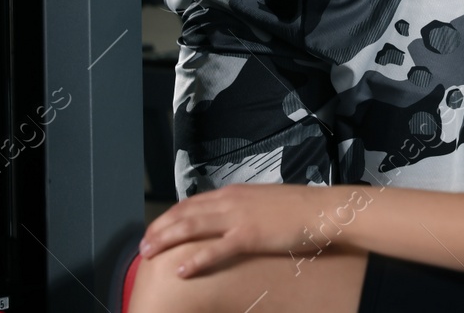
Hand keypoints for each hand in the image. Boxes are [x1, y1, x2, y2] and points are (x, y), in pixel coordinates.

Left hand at [139, 183, 329, 277]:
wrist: (320, 210)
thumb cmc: (296, 209)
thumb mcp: (261, 203)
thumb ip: (241, 209)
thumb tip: (227, 221)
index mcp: (232, 193)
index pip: (191, 203)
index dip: (169, 216)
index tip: (154, 229)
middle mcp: (230, 201)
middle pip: (184, 213)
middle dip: (160, 229)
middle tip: (142, 246)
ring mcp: (238, 218)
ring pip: (192, 227)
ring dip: (167, 240)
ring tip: (149, 253)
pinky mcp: (249, 236)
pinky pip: (216, 249)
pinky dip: (196, 259)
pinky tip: (181, 269)